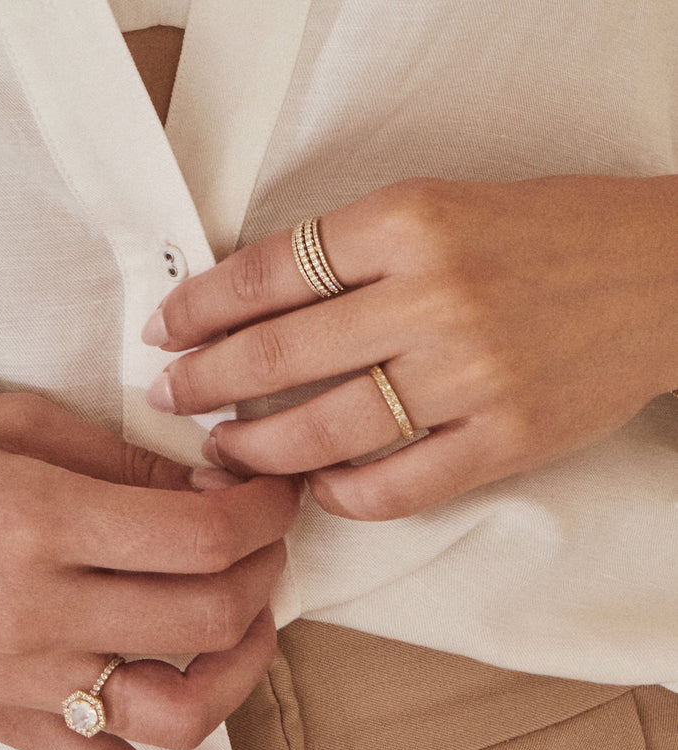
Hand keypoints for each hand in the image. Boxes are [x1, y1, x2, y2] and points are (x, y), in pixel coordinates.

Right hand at [0, 392, 300, 749]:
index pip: (200, 536)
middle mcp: (40, 616)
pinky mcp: (23, 730)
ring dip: (247, 665)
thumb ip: (136, 462)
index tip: (278, 495)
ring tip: (253, 622)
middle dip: (263, 571)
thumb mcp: (34, 428)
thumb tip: (226, 495)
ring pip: (180, 712)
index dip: (264, 513)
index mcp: (43, 524)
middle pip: (204, 617)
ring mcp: (31, 687)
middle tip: (264, 543)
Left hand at [143, 176, 677, 518]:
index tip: (167, 329)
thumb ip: (350, 254)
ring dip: (257, 446)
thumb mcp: (437, 209)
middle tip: (169, 395)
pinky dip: (341, 493)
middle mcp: (434, 298)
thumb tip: (253, 306)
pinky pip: (395, 487)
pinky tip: (315, 485)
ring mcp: (471, 377)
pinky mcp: (505, 441)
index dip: (202, 305)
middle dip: (205, 381)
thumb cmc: (539, 236)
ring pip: (325, 429)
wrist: (659, 276)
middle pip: (280, 355)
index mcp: (409, 223)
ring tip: (222, 449)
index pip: (270, 271)